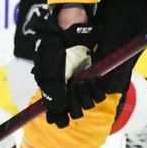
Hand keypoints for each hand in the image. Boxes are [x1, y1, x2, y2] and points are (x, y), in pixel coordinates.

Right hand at [26, 5, 106, 127]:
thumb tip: (55, 108)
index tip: (62, 122)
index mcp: (50, 85)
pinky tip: (95, 86)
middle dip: (73, 106)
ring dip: (85, 98)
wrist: (73, 25)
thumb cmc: (56, 43)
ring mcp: (79, 82)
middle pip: (70, 108)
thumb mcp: (50, 65)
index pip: (53, 108)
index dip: (57, 117)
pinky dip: (97, 92)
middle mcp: (65, 86)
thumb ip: (52, 87)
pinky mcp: (93, 77)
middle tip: (74, 96)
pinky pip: (97, 94)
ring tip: (84, 85)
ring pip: (84, 103)